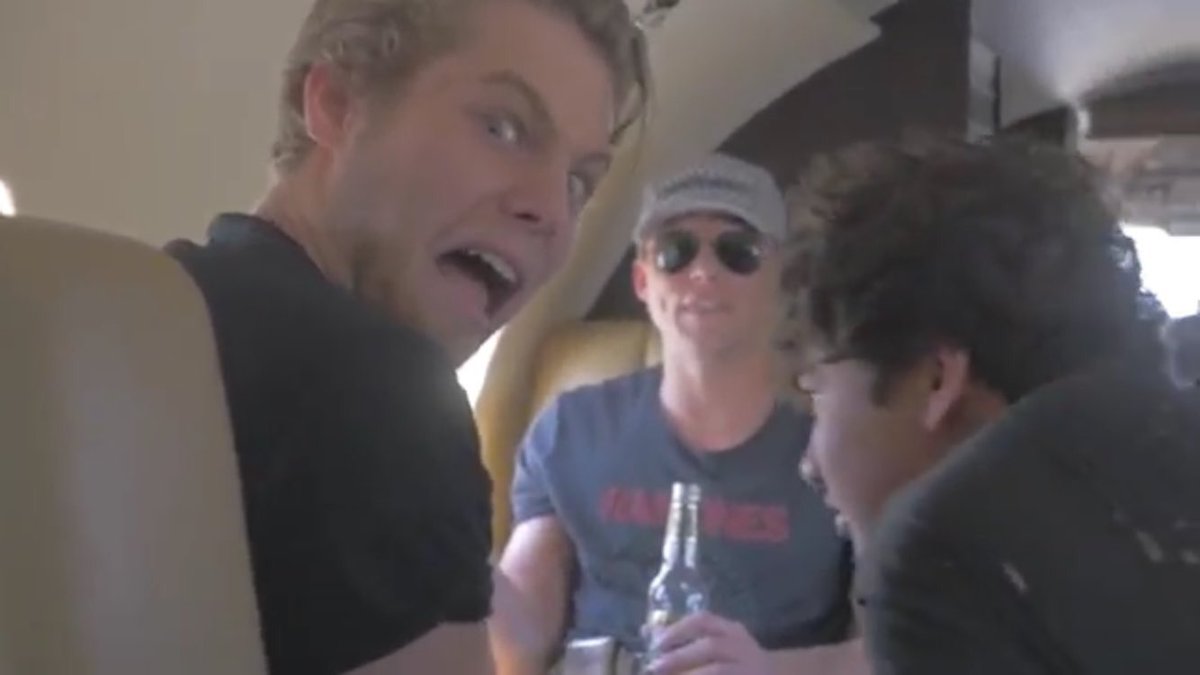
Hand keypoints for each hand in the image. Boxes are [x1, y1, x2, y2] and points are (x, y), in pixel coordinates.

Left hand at [645, 611, 770, 674]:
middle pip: (712, 648)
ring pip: (720, 671)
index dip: (678, 629)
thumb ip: (686, 637)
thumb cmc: (735, 660)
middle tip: (655, 667)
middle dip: (680, 657)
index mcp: (732, 631)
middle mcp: (743, 647)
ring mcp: (749, 669)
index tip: (657, 642)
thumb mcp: (716, 642)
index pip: (704, 621)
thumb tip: (647, 631)